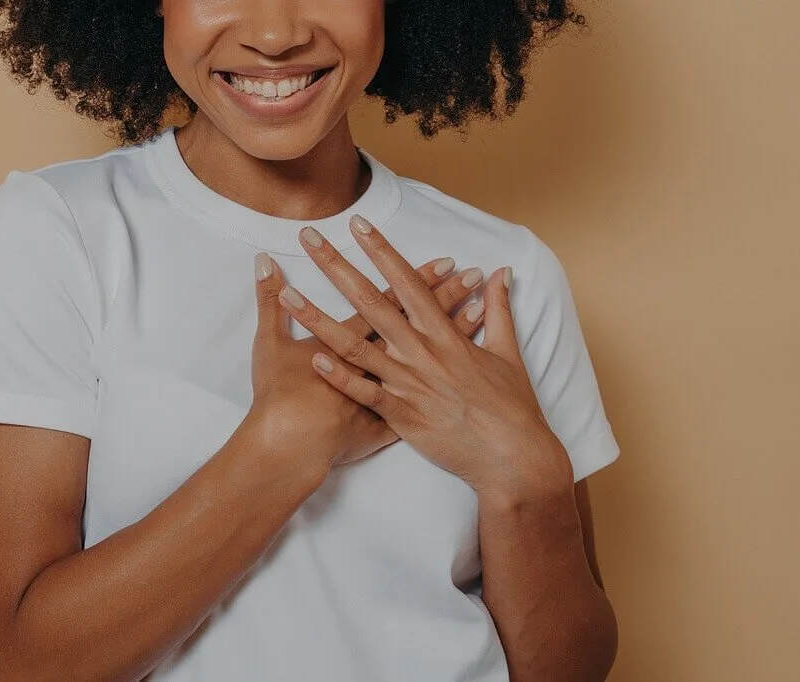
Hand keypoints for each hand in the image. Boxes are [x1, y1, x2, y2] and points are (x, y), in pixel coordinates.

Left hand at [280, 216, 571, 495]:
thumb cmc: (512, 406)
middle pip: (372, 301)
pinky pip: (363, 392)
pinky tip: (312, 359)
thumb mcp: (509, 352)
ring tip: (287, 294)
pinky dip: (338, 376)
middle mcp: (422, 352)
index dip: (381, 250)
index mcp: (445, 334)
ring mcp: (408, 383)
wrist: (513, 456)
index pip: (407, 282)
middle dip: (337, 267)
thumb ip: (500, 308)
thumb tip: (500, 272)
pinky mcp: (401, 415)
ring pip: (355, 345)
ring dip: (319, 319)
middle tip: (309, 239)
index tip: (356, 224)